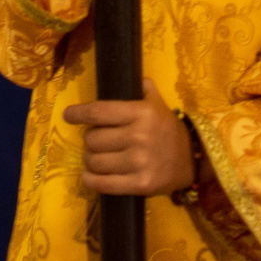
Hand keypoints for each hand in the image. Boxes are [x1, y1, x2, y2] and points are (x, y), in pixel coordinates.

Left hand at [67, 80, 194, 195]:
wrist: (193, 160)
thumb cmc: (168, 130)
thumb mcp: (158, 104)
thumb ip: (144, 88)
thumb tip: (132, 75)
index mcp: (141, 112)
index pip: (99, 112)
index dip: (78, 113)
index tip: (68, 115)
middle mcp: (139, 136)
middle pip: (93, 139)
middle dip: (90, 140)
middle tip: (95, 141)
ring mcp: (139, 162)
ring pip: (95, 161)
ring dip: (89, 160)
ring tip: (95, 158)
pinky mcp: (141, 184)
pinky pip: (103, 183)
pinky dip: (91, 180)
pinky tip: (89, 175)